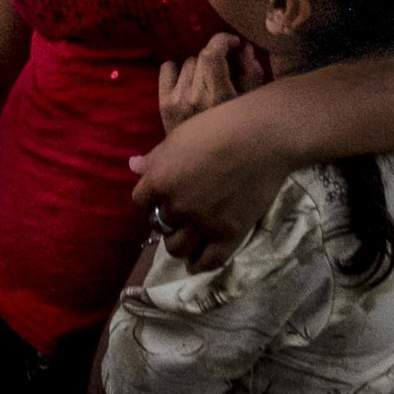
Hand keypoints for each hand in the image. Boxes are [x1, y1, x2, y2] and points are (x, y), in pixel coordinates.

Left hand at [129, 104, 294, 271]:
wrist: (260, 139)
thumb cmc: (217, 128)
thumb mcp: (177, 138)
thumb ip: (154, 158)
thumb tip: (133, 166)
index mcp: (160, 181)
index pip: (140, 201)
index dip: (150, 199)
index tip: (160, 196)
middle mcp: (176, 207)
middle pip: (159, 225)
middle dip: (165, 219)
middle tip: (177, 215)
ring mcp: (203, 224)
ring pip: (177, 248)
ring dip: (178, 242)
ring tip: (186, 237)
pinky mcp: (229, 235)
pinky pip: (208, 261)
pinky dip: (199, 264)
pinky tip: (195, 262)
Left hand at [157, 34, 262, 132]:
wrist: (205, 161)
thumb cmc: (236, 129)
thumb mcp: (251, 102)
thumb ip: (251, 73)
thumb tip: (242, 47)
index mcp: (221, 97)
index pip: (212, 54)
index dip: (222, 40)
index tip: (232, 42)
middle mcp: (196, 97)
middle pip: (201, 56)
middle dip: (215, 56)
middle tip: (223, 66)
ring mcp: (177, 100)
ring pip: (187, 62)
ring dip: (199, 66)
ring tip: (207, 80)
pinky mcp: (163, 103)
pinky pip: (167, 68)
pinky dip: (177, 70)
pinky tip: (188, 82)